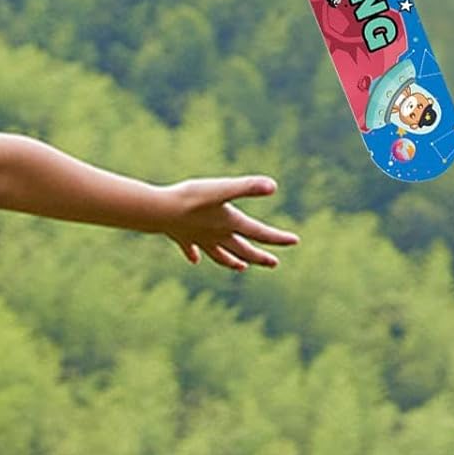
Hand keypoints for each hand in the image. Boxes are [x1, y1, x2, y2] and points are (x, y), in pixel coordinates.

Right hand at [160, 176, 299, 271]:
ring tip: (242, 268)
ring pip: (220, 254)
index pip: (259, 233)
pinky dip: (195, 254)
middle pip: (243, 249)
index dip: (278, 237)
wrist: (158, 211)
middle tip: (274, 263)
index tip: (295, 241)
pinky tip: (194, 259)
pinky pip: (191, 249)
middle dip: (259, 257)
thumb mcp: (222, 188)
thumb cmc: (190, 198)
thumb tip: (274, 186)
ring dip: (232, 261)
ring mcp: (199, 239)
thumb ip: (247, 187)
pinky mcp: (181, 237)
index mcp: (230, 223)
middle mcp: (217, 235)